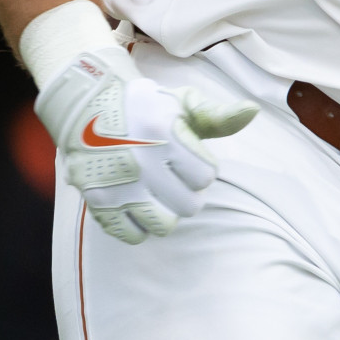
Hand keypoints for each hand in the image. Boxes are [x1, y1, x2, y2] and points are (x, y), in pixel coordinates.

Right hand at [35, 47, 256, 243]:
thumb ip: (218, 116)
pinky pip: (132, 235)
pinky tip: (137, 202)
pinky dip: (139, 224)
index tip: (187, 156)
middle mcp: (142, 163)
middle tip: (173, 176)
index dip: (201, 167)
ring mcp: (118, 186)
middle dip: (187, 192)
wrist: (87, 108)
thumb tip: (253, 110)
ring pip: (164, 226)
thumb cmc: (145, 108)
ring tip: (157, 192)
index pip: (206, 176)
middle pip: (189, 206)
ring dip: (166, 212)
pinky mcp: (99, 202)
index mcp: (165, 135)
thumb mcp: (181, 104)